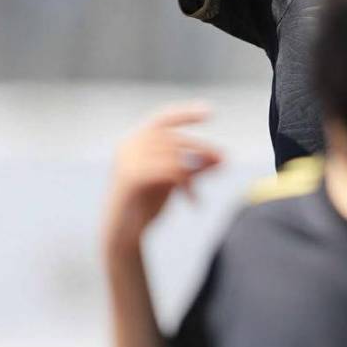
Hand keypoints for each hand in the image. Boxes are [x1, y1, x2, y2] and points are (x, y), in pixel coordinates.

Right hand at [103, 107, 223, 260]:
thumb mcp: (173, 182)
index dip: (186, 113)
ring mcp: (128, 159)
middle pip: (174, 139)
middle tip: (224, 160)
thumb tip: (222, 159)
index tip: (210, 111)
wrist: (122, 234)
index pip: (163, 118)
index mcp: (135, 141)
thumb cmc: (145, 206)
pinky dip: (187, 185)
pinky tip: (193, 201)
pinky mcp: (132, 176)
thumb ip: (194, 167)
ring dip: (194, 173)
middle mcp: (129, 145)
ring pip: (174, 156)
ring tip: (199, 194)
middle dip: (202, 149)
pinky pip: (170, 171)